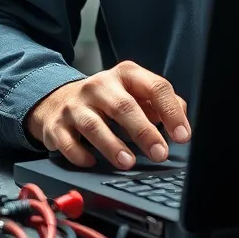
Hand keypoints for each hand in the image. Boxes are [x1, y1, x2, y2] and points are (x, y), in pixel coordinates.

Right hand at [25, 60, 189, 168]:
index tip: (182, 135)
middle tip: (160, 153)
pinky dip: (80, 154)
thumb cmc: (106, 100)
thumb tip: (180, 120)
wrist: (58, 100)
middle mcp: (100, 85)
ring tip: (128, 162)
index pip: (155, 88)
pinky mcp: (57, 125)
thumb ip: (158, 103)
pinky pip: (68, 142)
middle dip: (144, 132)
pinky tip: (92, 162)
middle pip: (124, 106)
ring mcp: (76, 104)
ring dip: (112, 145)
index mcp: (126, 74)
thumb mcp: (134, 92)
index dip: (171, 112)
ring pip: (94, 124)